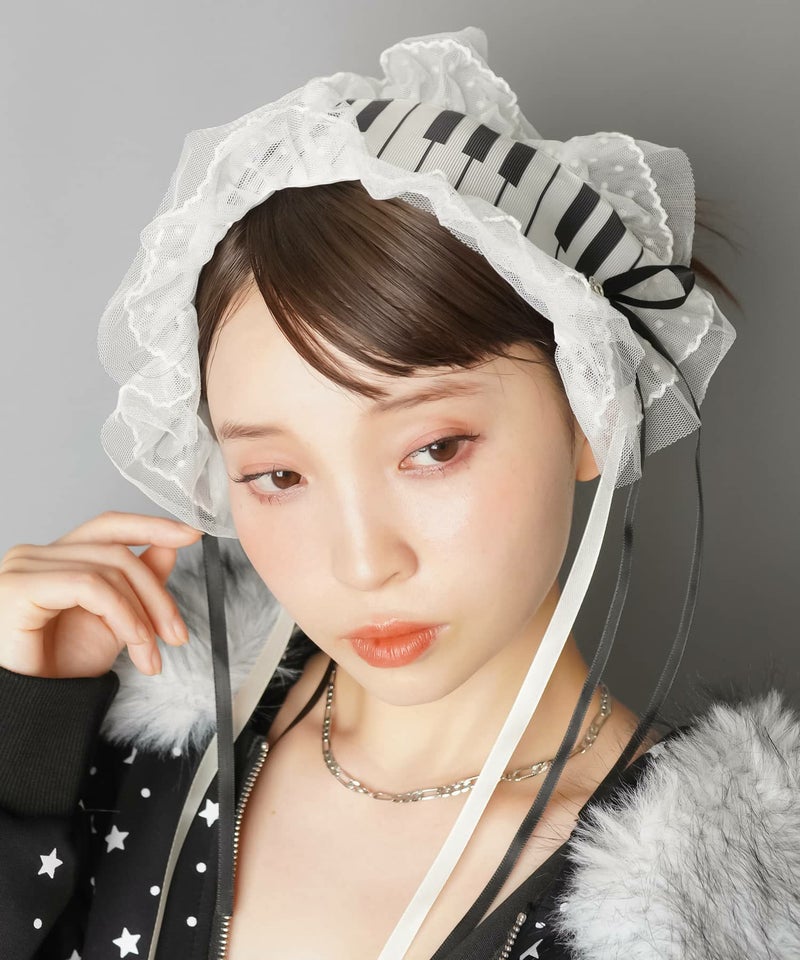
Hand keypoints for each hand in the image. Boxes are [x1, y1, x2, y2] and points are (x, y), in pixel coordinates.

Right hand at [0, 511, 203, 678]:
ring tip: (150, 654)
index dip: (152, 526)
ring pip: (109, 570)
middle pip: (117, 552)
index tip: (191, 534)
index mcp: (56, 558)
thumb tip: (170, 544)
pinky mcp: (20, 586)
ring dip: (143, 615)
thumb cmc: (61, 668)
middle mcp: (35, 556)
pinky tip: (135, 642)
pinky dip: (123, 614)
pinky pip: (90, 587)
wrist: (32, 711)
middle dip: (157, 596)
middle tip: (177, 635)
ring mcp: (24, 567)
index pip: (109, 526)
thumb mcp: (117, 620)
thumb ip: (139, 580)